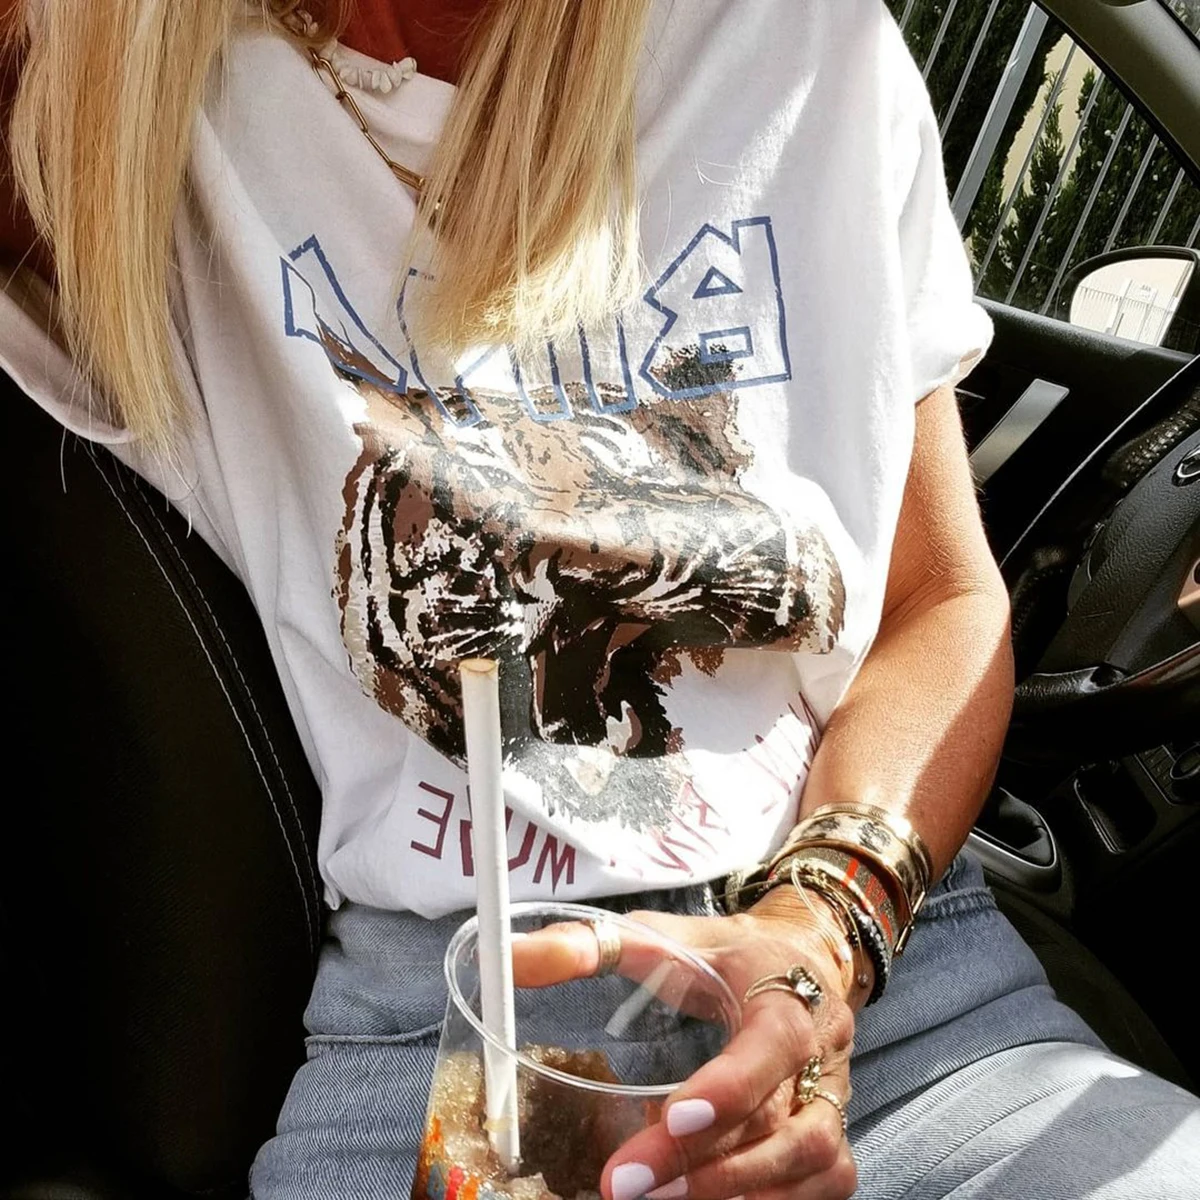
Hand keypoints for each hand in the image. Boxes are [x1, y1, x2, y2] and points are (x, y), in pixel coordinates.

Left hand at [512, 889, 862, 1199]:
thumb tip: (510, 957)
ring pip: (814, 1161)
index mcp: (784, 992)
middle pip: (783, 1120)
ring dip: (737, 1190)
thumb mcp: (661, 934)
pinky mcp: (834, 1134)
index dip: (729, 1086)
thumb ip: (587, 945)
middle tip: (624, 1185)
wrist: (802, 956)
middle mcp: (822, 1050)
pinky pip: (825, 1185)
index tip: (668, 1118)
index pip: (772, 1042)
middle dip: (706, 1162)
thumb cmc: (722, 952)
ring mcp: (834, 1097)